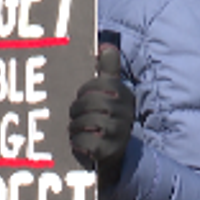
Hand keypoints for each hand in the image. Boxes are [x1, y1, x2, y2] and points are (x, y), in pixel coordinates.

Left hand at [69, 42, 134, 183]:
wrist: (116, 155)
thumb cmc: (107, 117)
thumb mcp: (111, 91)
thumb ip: (109, 68)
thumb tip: (106, 44)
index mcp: (123, 94)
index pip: (93, 87)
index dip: (84, 94)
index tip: (87, 99)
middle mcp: (124, 112)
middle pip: (84, 104)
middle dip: (76, 111)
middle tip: (78, 117)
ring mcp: (117, 133)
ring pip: (79, 123)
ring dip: (74, 128)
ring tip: (80, 130)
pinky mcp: (108, 151)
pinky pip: (81, 142)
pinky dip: (77, 144)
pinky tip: (82, 144)